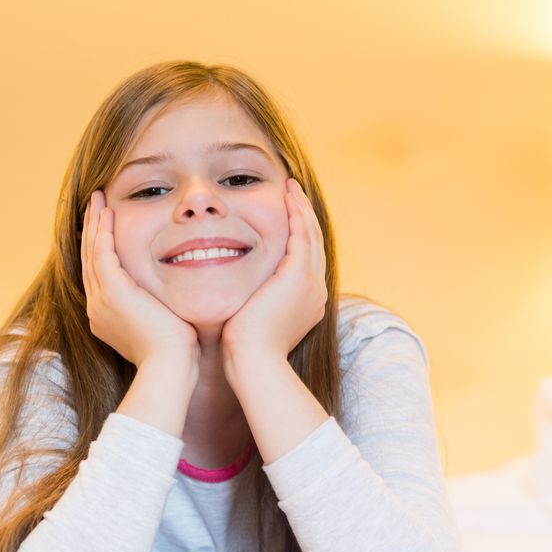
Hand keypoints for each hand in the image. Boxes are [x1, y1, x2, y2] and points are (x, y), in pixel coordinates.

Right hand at [81, 189, 199, 369]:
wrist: (170, 367)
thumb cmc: (176, 353)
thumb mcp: (162, 324)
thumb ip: (157, 307)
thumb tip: (168, 298)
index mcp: (106, 315)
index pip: (98, 273)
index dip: (99, 246)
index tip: (104, 225)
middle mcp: (97, 307)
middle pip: (89, 259)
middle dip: (92, 230)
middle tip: (94, 205)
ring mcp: (101, 300)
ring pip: (92, 252)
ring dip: (95, 223)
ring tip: (97, 200)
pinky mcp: (113, 292)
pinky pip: (102, 253)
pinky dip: (104, 231)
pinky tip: (108, 212)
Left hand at [220, 178, 327, 368]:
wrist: (252, 362)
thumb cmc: (243, 351)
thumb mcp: (251, 320)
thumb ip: (251, 303)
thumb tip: (235, 296)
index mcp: (307, 302)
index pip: (306, 260)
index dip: (299, 235)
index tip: (287, 216)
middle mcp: (315, 291)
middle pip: (314, 243)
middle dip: (304, 216)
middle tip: (293, 193)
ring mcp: (311, 284)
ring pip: (312, 235)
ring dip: (302, 209)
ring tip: (291, 188)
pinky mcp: (298, 277)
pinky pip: (302, 236)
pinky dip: (296, 215)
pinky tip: (288, 198)